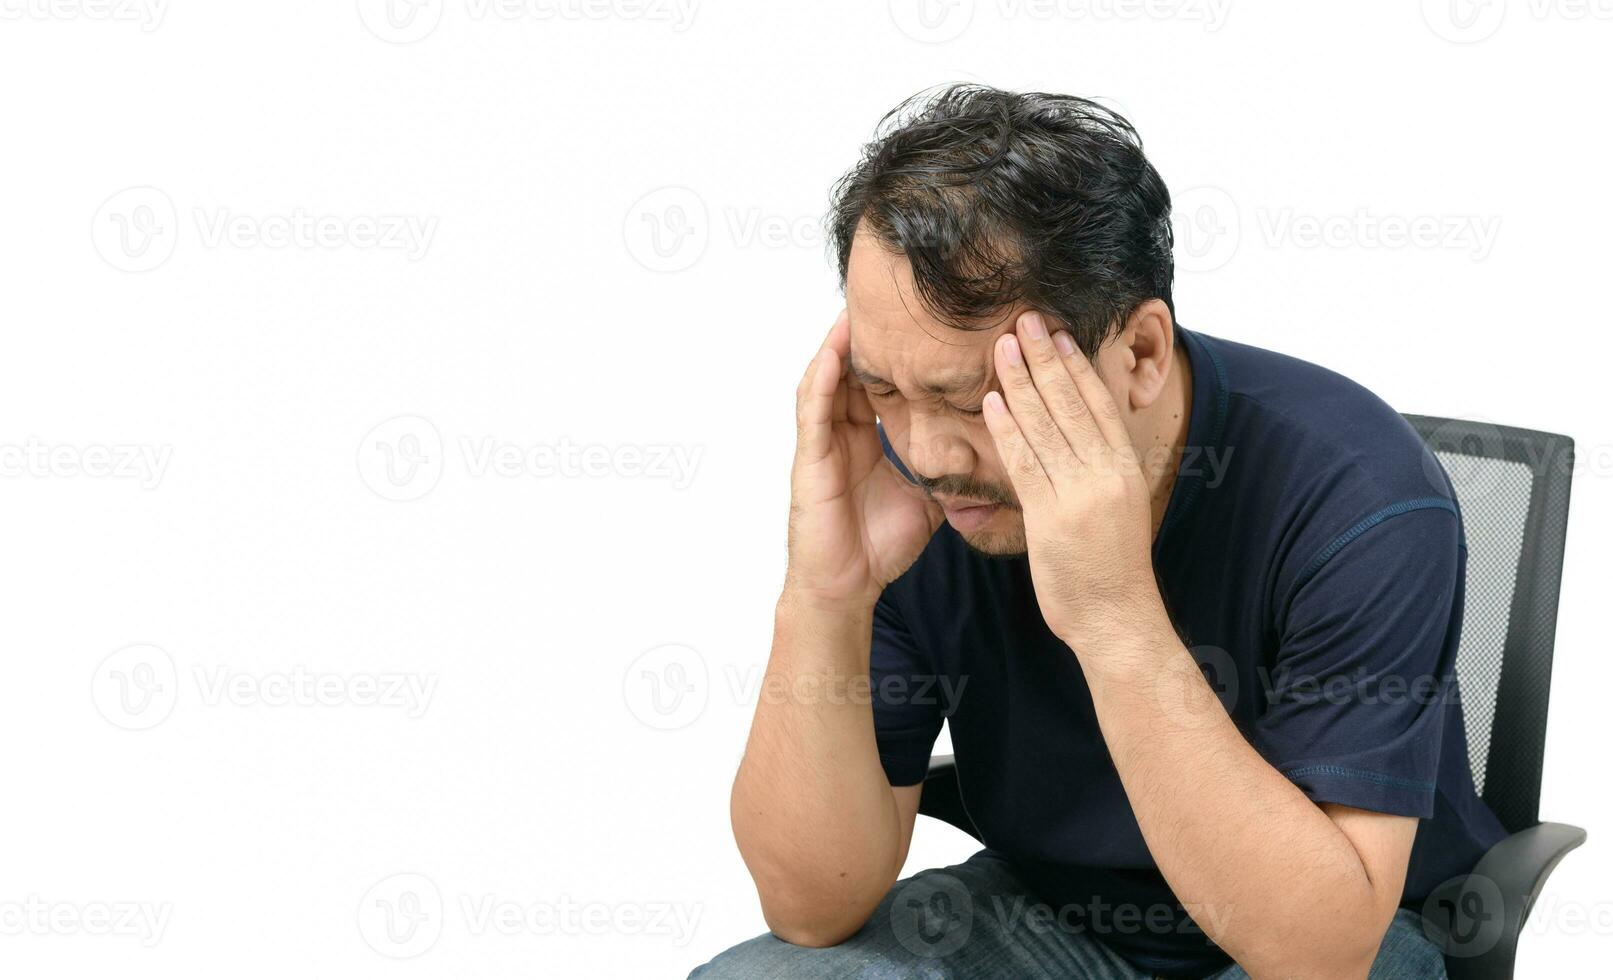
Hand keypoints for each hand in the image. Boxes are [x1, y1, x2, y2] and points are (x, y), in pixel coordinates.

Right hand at [783, 311, 944, 610]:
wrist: (847, 586)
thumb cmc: (880, 546)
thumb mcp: (928, 496)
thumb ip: (948, 469)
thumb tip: (992, 454)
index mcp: (868, 440)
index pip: (882, 384)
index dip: (898, 354)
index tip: (923, 323)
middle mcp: (842, 434)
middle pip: (853, 371)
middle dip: (868, 337)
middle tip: (887, 298)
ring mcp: (822, 442)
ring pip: (829, 379)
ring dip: (840, 344)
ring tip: (858, 308)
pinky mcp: (809, 457)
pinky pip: (813, 408)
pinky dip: (822, 377)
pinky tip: (835, 351)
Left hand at [980, 311, 1164, 649]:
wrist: (1117, 619)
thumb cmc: (1111, 569)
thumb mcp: (1115, 509)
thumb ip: (1095, 472)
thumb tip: (1076, 442)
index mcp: (1123, 468)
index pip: (1097, 403)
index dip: (1076, 364)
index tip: (1057, 332)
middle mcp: (1106, 473)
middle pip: (1072, 402)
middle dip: (1045, 357)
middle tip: (1025, 319)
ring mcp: (1080, 493)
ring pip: (1047, 425)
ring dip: (1021, 381)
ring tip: (1002, 346)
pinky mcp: (1053, 517)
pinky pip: (1026, 463)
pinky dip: (1007, 428)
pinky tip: (991, 401)